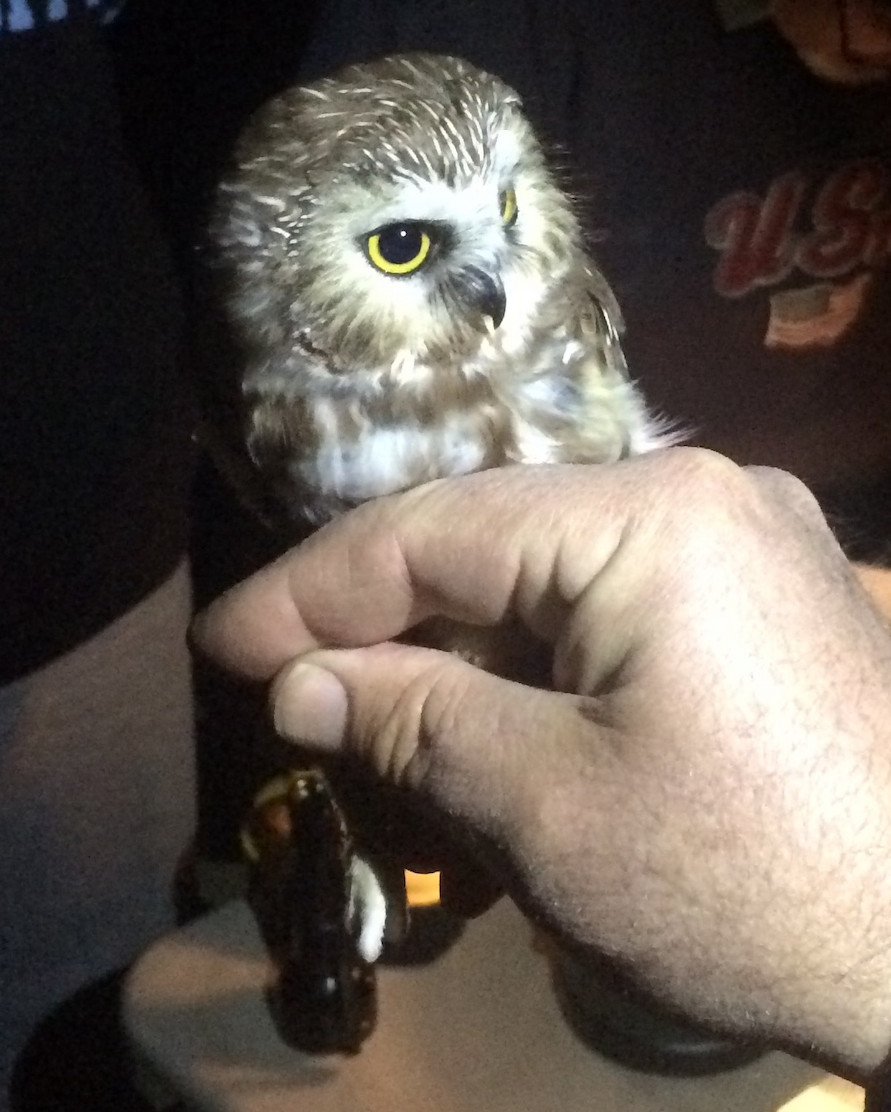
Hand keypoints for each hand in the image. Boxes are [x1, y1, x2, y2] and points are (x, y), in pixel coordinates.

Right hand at [193, 448, 890, 1078]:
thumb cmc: (741, 885)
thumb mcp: (548, 808)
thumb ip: (412, 720)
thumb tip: (295, 683)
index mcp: (651, 517)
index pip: (436, 529)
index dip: (313, 588)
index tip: (222, 642)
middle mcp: (704, 491)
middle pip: (494, 537)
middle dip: (382, 611)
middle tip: (283, 673)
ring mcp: (746, 539)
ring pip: (551, 568)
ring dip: (456, 635)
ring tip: (367, 698)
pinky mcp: (765, 595)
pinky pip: (612, 598)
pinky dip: (534, 650)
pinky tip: (483, 701)